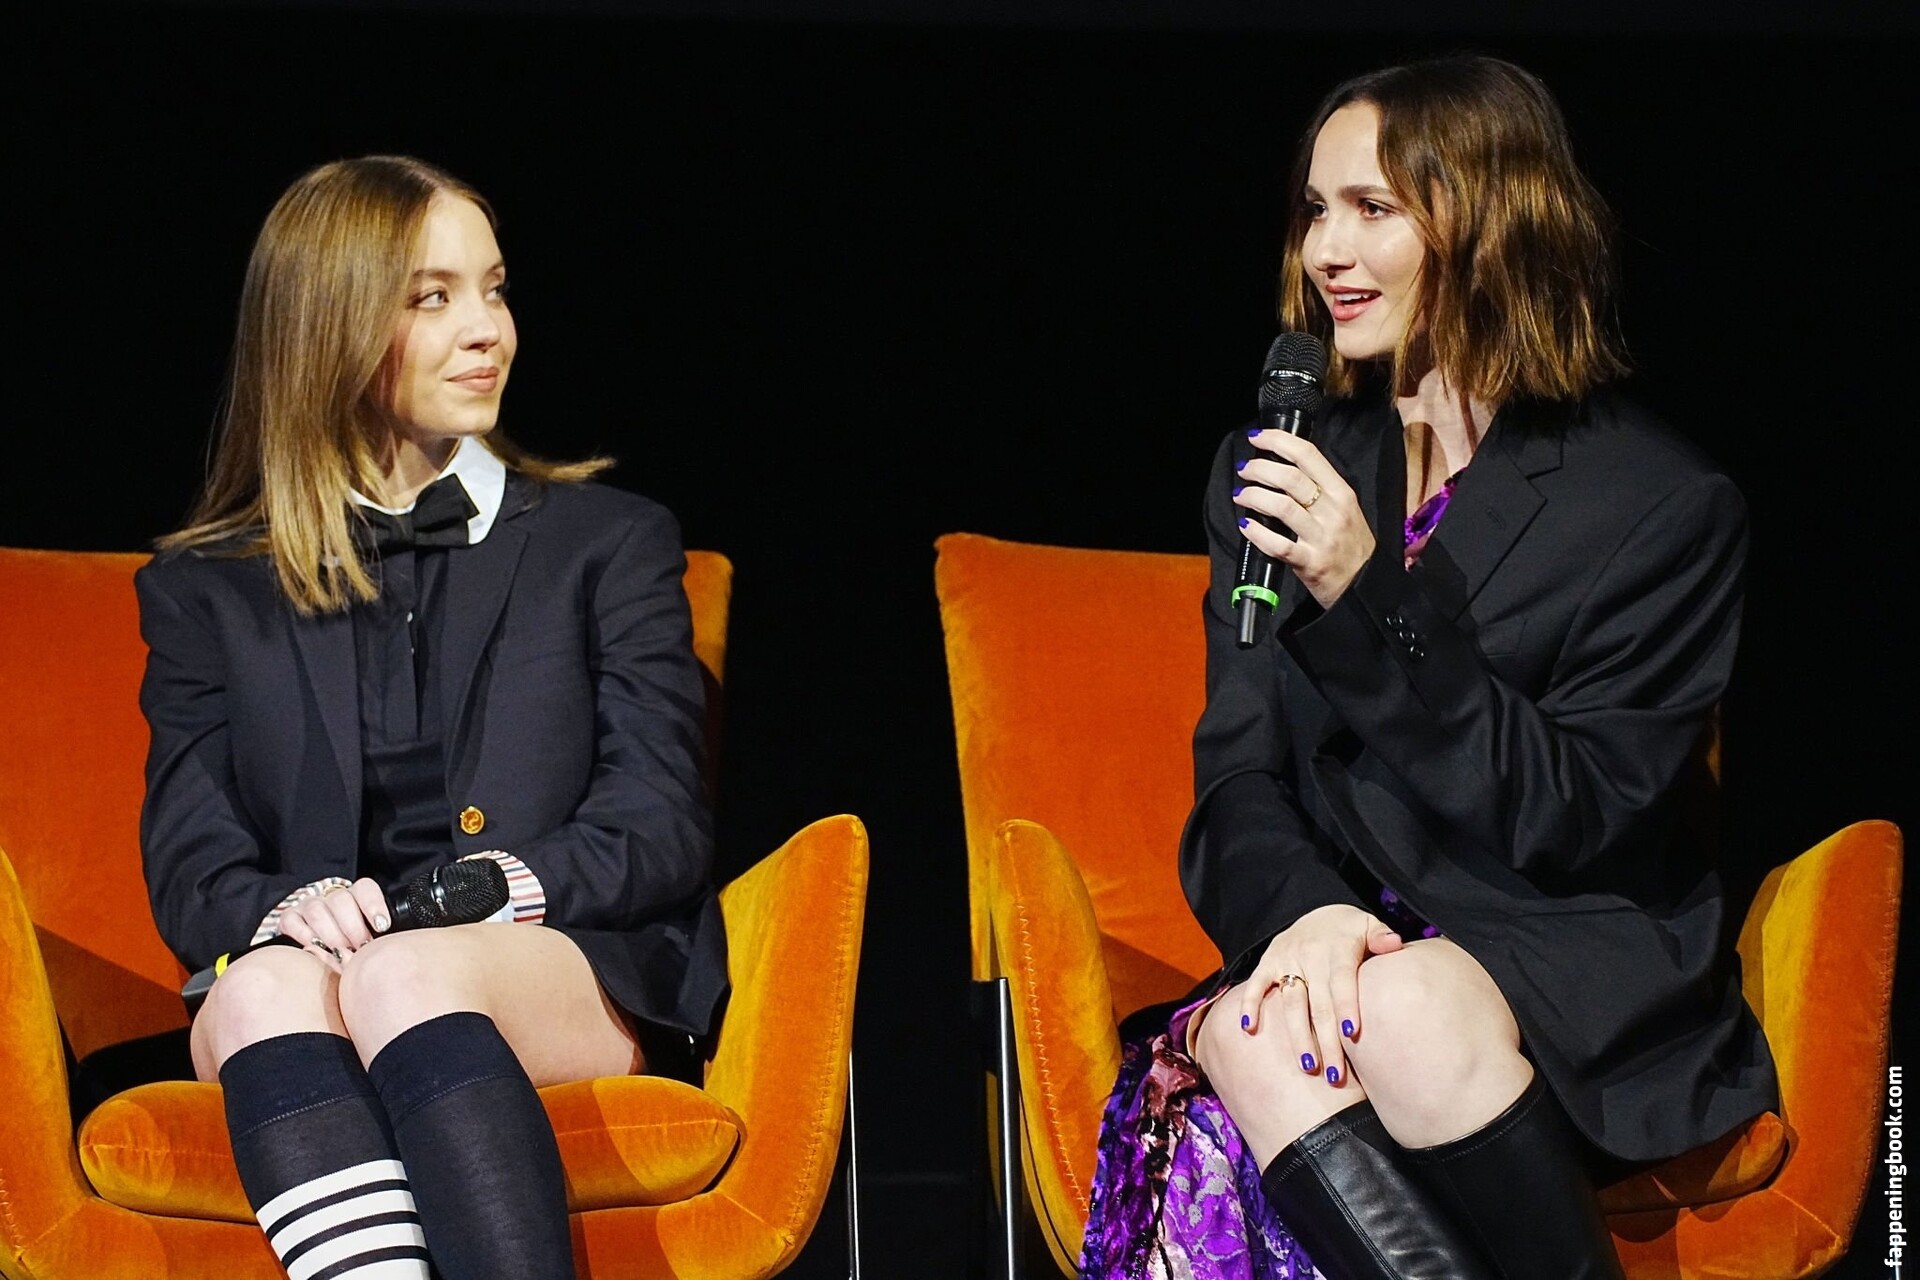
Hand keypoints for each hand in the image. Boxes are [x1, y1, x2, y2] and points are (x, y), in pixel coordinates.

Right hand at [274, 878, 391, 972]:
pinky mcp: (290, 918)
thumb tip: (387, 947)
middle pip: (341, 900)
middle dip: (353, 927)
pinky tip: (315, 948)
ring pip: (317, 910)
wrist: (322, 947)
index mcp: (357, 896)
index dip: (373, 905)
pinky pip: (292, 921)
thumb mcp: (373, 937)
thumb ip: (380, 939)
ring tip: (340, 952)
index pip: (365, 888)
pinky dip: (303, 935)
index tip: (382, 926)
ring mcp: (309, 906)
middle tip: (360, 948)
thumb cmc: (355, 944)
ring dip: (330, 934)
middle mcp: (332, 897)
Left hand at [1234, 430, 1375, 607]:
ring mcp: (1322, 538)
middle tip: (1244, 470)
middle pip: (1291, 478)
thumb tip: (1281, 467)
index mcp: (1341, 492)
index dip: (1279, 441)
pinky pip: (1278, 545)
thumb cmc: (1351, 545)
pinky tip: (1245, 525)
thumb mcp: (1345, 508)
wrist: (1366, 587)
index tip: (1258, 437)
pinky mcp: (1310, 563)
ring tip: (1241, 495)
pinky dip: (1257, 533)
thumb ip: (1319, 488)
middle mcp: (1333, 511)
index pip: (1308, 455)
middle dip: (1260, 468)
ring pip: (1282, 507)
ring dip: (1254, 496)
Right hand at [1237, 904, 1401, 1087]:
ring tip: (1308, 1066)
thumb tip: (1395, 944)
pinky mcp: (1267, 962)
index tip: (1351, 1033)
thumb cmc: (1348, 930)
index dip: (1346, 1006)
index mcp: (1338, 949)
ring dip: (1299, 1036)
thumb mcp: (1368, 925)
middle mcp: (1310, 955)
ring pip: (1291, 1003)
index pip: (1342, 981)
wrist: (1315, 911)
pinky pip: (1256, 984)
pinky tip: (1249, 1029)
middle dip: (1327, 1041)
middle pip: (1319, 1004)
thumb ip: (1381, 936)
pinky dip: (1250, 1004)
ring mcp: (1286, 960)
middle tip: (1334, 1075)